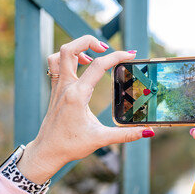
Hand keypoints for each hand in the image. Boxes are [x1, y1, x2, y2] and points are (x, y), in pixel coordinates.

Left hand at [17, 36, 153, 183]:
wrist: (47, 152)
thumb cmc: (70, 145)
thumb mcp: (100, 139)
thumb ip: (126, 135)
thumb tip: (147, 131)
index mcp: (77, 95)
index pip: (98, 66)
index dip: (117, 56)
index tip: (130, 54)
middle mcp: (65, 87)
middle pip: (69, 50)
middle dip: (88, 41)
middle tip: (105, 47)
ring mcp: (58, 87)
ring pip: (59, 55)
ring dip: (76, 48)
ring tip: (92, 55)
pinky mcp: (55, 90)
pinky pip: (55, 65)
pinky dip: (66, 59)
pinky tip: (80, 67)